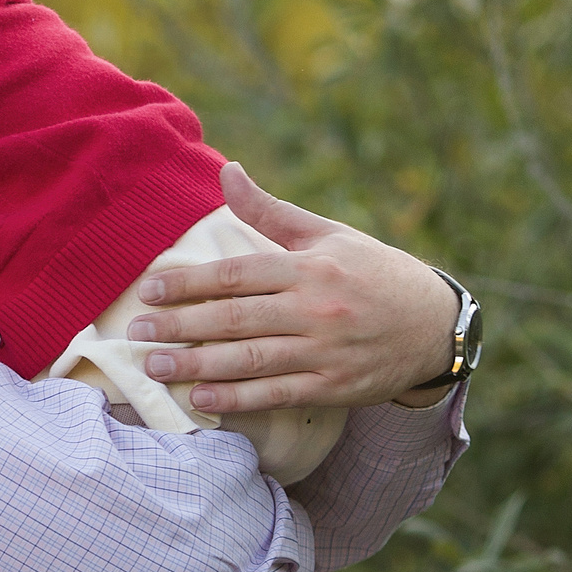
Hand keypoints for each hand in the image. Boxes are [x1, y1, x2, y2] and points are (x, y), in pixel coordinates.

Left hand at [124, 161, 459, 412]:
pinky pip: (279, 394)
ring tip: (156, 366)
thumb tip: (227, 171)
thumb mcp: (326, 234)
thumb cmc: (372, 271)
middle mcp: (316, 309)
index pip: (238, 274)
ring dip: (200, 365)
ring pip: (253, 359)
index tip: (150, 290)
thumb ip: (270, 211)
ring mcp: (326, 352)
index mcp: (310, 267)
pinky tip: (202, 399)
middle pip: (238, 318)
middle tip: (136, 331)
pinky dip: (239, 400)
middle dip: (183, 325)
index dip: (190, 282)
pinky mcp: (335, 387)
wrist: (435, 324)